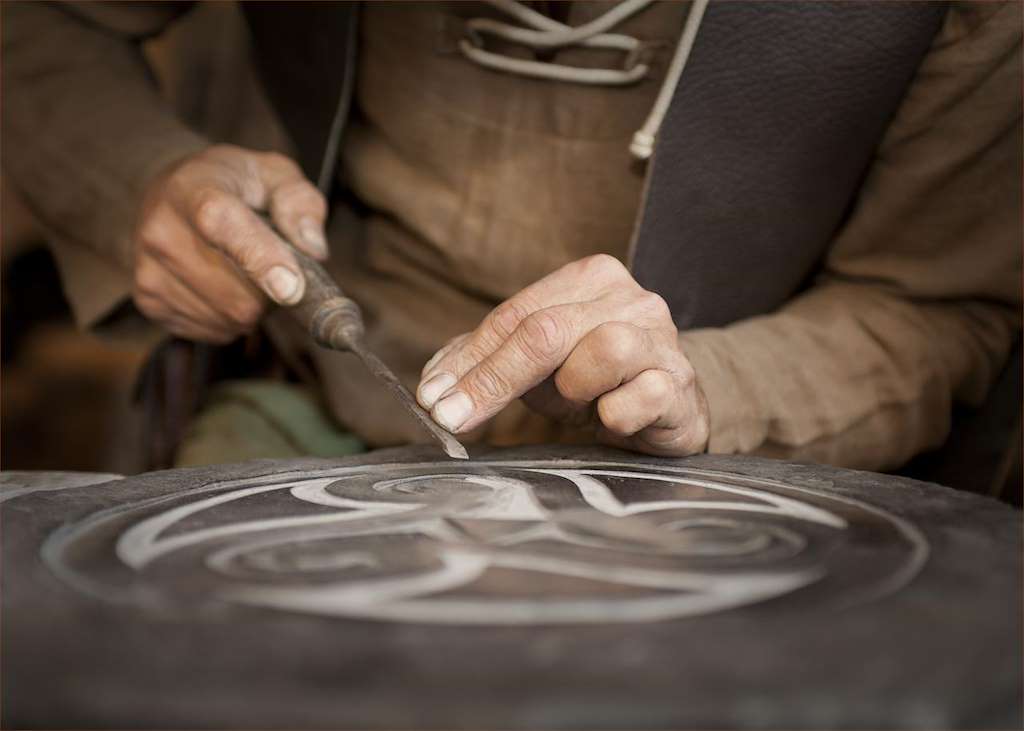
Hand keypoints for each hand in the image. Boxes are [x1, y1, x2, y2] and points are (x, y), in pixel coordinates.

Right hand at [132, 144, 327, 342]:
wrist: (169, 194)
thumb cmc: (231, 185)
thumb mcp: (274, 174)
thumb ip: (299, 202)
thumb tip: (312, 247)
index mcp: (194, 189)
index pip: (222, 225)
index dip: (259, 258)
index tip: (291, 288)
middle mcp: (162, 231)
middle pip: (238, 294)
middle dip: (272, 289)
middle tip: (269, 261)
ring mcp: (149, 271)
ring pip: (231, 318)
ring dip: (254, 305)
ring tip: (241, 269)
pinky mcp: (149, 302)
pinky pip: (216, 331)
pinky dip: (231, 317)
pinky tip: (221, 285)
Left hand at [416, 254, 709, 456]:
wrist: (668, 409)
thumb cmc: (596, 382)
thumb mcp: (537, 366)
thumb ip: (486, 362)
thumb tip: (433, 385)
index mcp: (590, 279)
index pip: (515, 315)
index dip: (469, 359)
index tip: (432, 397)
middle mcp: (630, 298)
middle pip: (547, 330)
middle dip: (492, 378)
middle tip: (453, 418)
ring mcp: (662, 338)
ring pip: (603, 350)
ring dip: (574, 389)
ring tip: (577, 405)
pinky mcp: (681, 382)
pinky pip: (642, 396)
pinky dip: (617, 414)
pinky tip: (612, 419)